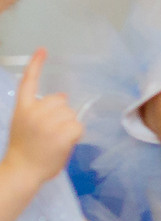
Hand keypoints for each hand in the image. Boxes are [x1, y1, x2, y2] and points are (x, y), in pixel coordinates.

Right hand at [4, 49, 81, 182]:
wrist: (23, 170)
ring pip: (71, 114)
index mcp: (22, 108)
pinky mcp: (61, 134)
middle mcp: (34, 111)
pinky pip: (78, 127)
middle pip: (61, 100)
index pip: (28, 81)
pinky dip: (76, 135)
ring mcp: (48, 122)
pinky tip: (64, 144)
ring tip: (54, 140)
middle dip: (61, 114)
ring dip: (68, 125)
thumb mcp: (25, 125)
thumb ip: (39, 111)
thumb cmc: (26, 150)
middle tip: (50, 133)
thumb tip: (63, 98)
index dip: (36, 64)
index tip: (42, 50)